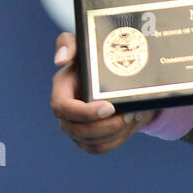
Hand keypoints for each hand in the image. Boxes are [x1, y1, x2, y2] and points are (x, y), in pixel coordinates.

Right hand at [50, 32, 156, 153]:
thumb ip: (69, 43)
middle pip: (75, 130)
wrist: (122, 77)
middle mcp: (66, 113)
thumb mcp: (86, 45)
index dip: (84, 112)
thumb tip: (60, 60)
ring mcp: (77, 129)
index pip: (61, 108)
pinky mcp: (90, 140)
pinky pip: (101, 148)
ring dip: (115, 133)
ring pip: (91, 143)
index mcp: (62, 90)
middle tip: (128, 115)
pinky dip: (118, 139)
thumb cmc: (99, 58)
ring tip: (133, 116)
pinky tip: (130, 125)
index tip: (109, 107)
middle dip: (104, 127)